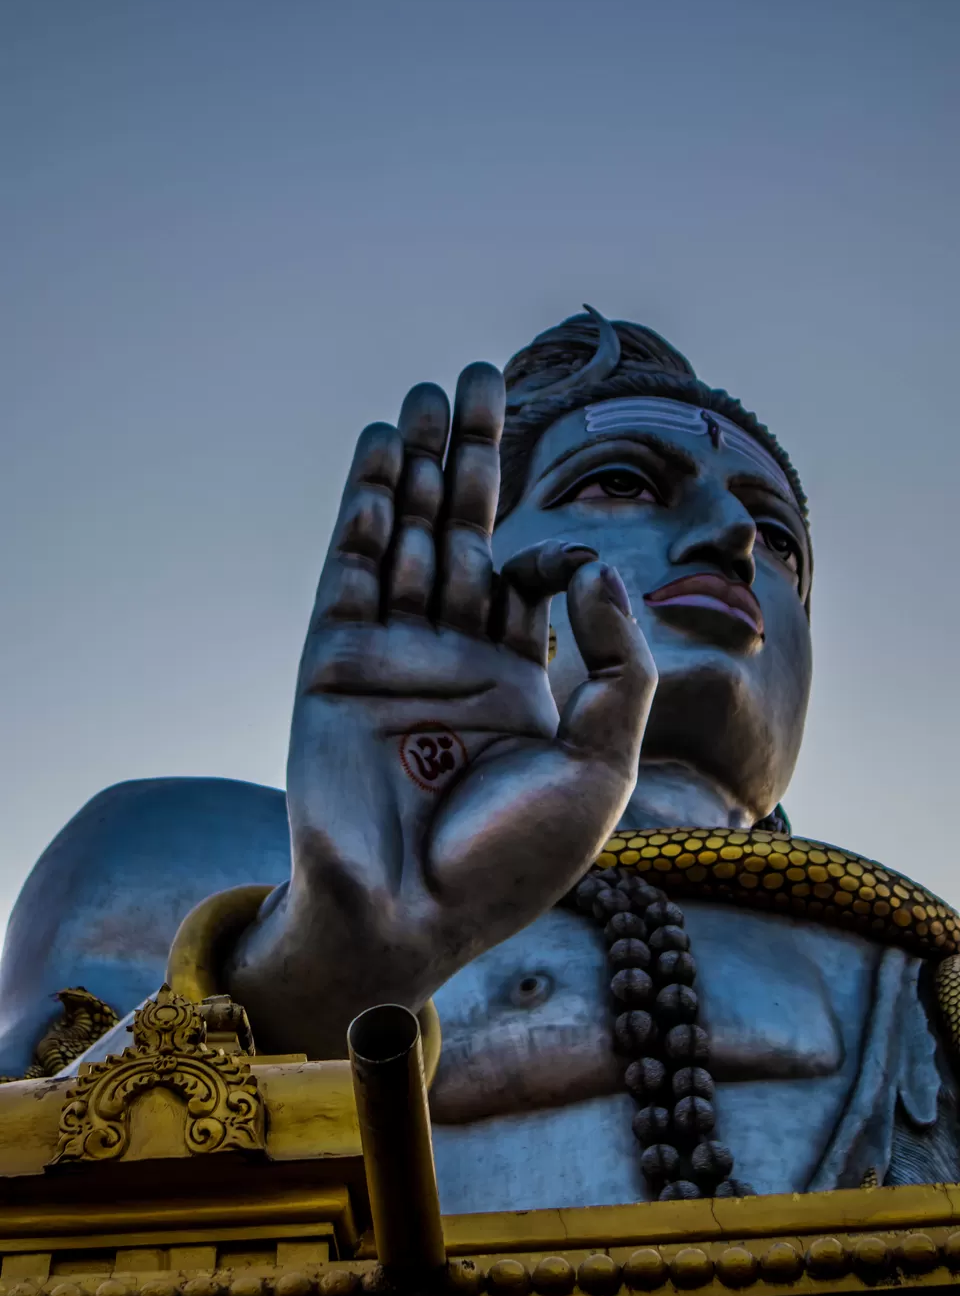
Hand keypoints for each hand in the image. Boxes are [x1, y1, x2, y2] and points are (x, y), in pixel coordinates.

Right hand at [228, 364, 656, 1056]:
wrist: (423, 920)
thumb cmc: (517, 859)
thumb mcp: (605, 764)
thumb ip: (620, 664)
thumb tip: (599, 565)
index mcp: (517, 680)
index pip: (526, 576)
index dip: (547, 546)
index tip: (567, 561)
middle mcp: (452, 657)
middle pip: (461, 533)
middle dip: (470, 457)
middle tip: (475, 375)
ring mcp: (390, 656)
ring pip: (405, 538)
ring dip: (414, 466)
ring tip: (424, 394)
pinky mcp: (333, 664)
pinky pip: (350, 573)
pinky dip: (364, 511)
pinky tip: (379, 453)